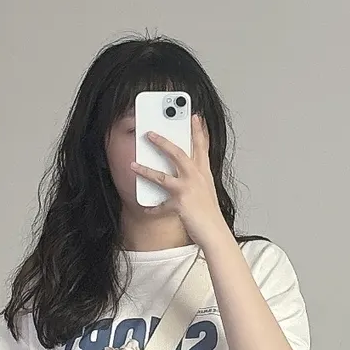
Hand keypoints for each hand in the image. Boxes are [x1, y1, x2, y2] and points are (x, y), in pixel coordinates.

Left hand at [132, 114, 228, 248]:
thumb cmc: (210, 214)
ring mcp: (188, 190)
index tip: (194, 116)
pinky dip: (153, 208)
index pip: (202, 147)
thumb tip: (186, 174)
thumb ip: (197, 179)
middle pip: (179, 154)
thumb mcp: (206, 191)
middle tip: (149, 133)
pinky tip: (145, 208)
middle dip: (163, 142)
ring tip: (133, 165)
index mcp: (204, 173)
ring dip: (146, 170)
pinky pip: (161, 205)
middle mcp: (197, 178)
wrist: (215, 233)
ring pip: (163, 176)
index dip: (198, 130)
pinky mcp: (180, 203)